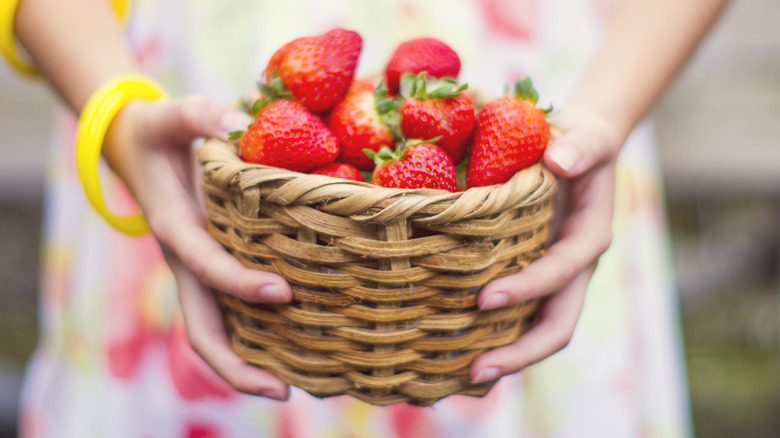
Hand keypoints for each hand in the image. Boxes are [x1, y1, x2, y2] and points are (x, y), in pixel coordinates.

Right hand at [106, 96, 291, 399]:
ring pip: (214, 333)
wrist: (137, 150)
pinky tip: (295, 350)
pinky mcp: (209, 273)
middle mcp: (185, 262)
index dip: (238, 283)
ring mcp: (197, 274)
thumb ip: (201, 114)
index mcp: (175, 228)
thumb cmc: (162, 132)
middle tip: (284, 391)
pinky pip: (228, 316)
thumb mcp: (173, 114)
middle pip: (202, 329)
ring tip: (295, 387)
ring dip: (245, 366)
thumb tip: (242, 122)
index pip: (205, 265)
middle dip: (235, 366)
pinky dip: (254, 340)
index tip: (283, 292)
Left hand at [470, 105, 621, 383]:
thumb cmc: (578, 142)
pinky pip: (520, 318)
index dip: (528, 288)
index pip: (562, 273)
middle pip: (558, 325)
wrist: (578, 151)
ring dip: (508, 358)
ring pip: (538, 331)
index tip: (485, 299)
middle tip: (475, 370)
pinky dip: (497, 340)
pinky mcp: (535, 279)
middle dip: (521, 352)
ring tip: (463, 378)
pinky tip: (458, 356)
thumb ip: (580, 146)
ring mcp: (555, 280)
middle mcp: (574, 269)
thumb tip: (560, 160)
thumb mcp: (586, 137)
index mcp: (589, 238)